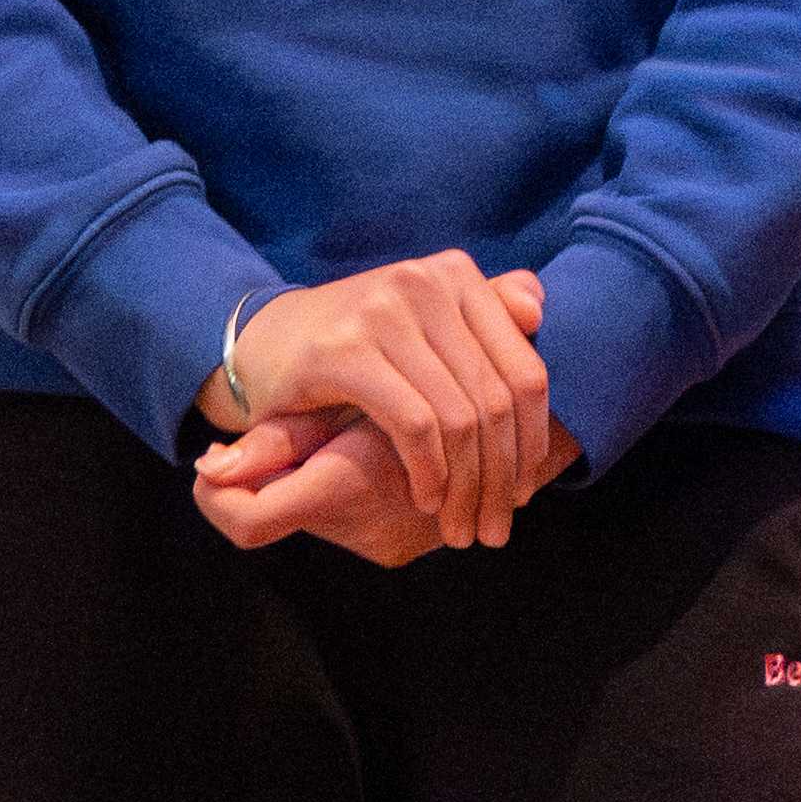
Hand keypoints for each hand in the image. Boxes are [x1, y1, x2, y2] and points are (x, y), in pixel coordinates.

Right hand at [198, 257, 554, 548]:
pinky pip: (415, 425)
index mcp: (453, 273)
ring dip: (466, 488)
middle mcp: (423, 282)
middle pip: (494, 401)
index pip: (524, 371)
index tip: (523, 492)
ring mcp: (383, 311)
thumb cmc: (353, 345)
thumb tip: (540, 308)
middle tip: (495, 528)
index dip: (533, 443)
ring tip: (461, 525)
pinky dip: (429, 474)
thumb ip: (480, 315)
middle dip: (501, 478)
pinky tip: (425, 497)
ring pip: (459, 418)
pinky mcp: (345, 350)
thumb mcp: (419, 327)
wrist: (261, 344)